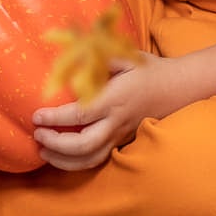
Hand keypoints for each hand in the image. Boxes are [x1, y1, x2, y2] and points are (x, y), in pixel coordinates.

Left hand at [31, 54, 175, 172]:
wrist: (178, 89)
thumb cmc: (148, 69)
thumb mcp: (126, 56)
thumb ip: (100, 56)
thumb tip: (72, 51)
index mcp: (115, 99)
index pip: (81, 114)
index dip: (55, 118)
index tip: (36, 115)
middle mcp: (117, 121)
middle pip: (83, 145)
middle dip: (56, 144)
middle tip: (37, 135)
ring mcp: (120, 135)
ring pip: (90, 159)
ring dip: (63, 160)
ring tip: (43, 152)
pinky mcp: (122, 142)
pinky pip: (98, 160)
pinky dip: (77, 164)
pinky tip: (61, 157)